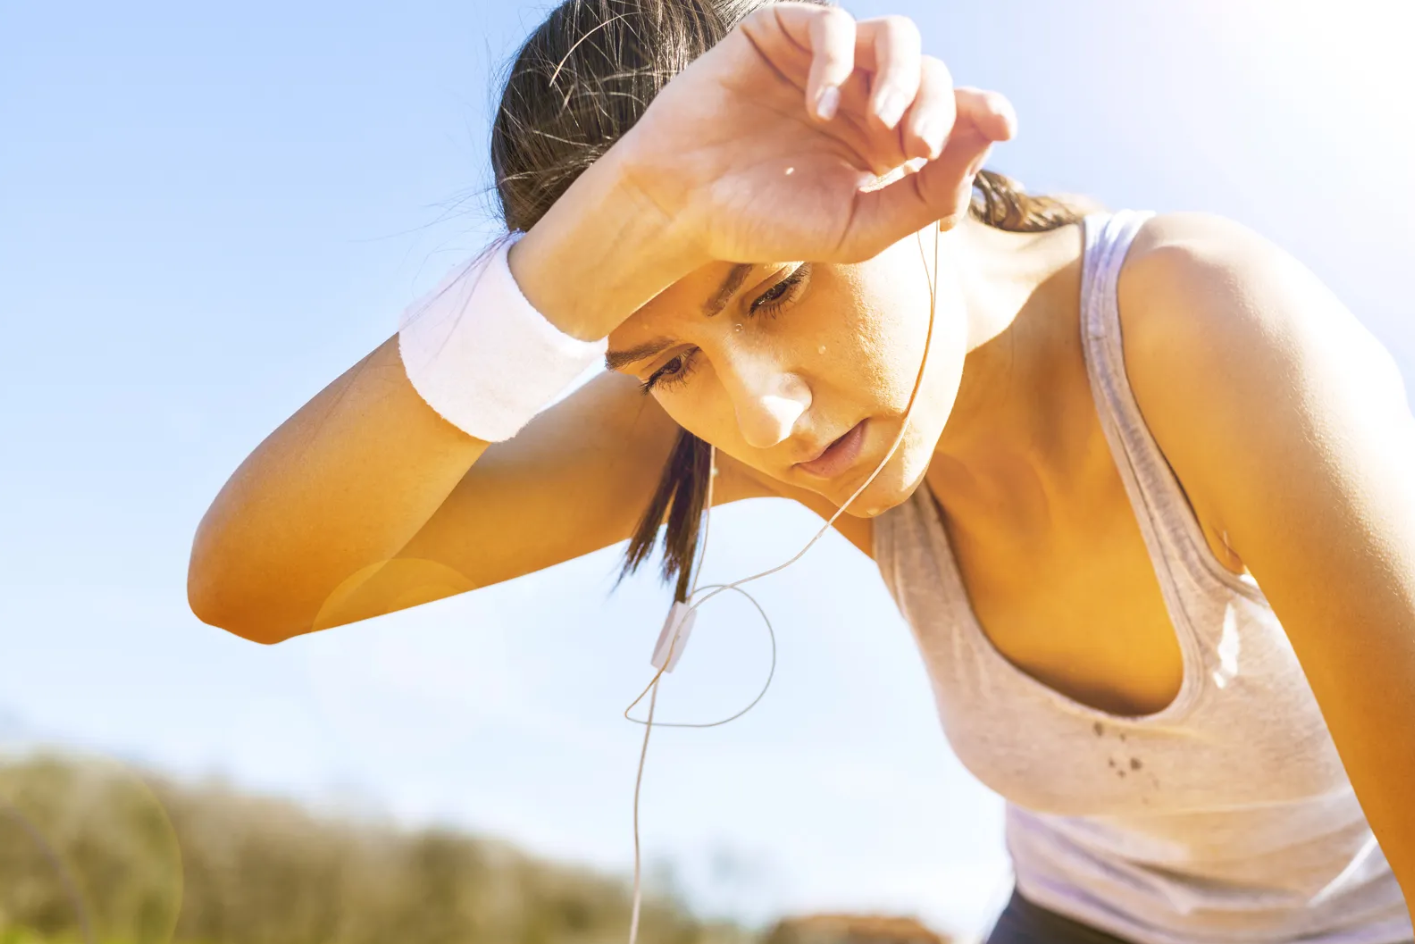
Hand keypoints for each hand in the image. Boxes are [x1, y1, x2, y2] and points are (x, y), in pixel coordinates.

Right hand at [613, 2, 1016, 264]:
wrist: (681, 206)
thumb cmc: (767, 224)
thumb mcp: (859, 228)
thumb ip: (926, 193)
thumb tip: (990, 137)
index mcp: (887, 146)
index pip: (953, 116)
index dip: (983, 112)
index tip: (1005, 124)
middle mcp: (863, 99)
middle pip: (933, 75)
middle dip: (938, 107)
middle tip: (916, 146)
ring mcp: (825, 64)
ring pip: (897, 37)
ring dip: (902, 75)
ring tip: (881, 123)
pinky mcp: (783, 34)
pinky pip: (833, 23)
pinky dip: (836, 60)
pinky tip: (818, 107)